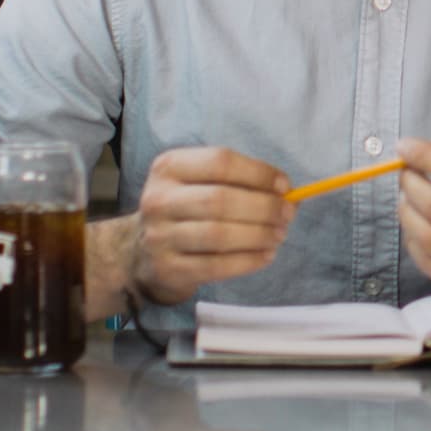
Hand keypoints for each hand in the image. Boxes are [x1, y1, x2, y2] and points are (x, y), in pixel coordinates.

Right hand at [127, 147, 293, 304]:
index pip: (220, 161)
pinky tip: (266, 255)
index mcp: (169, 167)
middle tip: (287, 214)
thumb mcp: (201, 183)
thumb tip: (289, 193)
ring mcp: (160, 236)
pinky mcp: (167, 268)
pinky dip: (248, 261)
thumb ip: (241, 182)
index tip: (285, 186)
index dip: (259, 173)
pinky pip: (216, 266)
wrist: (141, 252)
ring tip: (279, 235)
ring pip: (219, 234)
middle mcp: (159, 199)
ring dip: (259, 235)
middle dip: (264, 207)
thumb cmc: (186, 209)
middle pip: (221, 199)